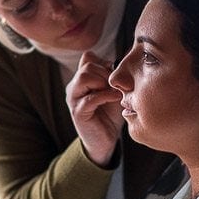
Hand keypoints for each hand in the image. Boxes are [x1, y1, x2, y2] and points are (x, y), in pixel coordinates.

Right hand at [66, 51, 123, 166]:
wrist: (105, 140)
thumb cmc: (111, 115)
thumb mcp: (114, 90)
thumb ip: (113, 76)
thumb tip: (124, 59)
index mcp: (81, 79)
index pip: (88, 57)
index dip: (104, 63)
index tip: (116, 76)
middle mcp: (74, 87)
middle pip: (87, 66)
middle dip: (106, 73)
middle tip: (117, 86)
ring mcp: (73, 99)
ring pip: (84, 77)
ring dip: (103, 82)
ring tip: (114, 92)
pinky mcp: (78, 112)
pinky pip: (90, 98)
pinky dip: (106, 96)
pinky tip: (116, 98)